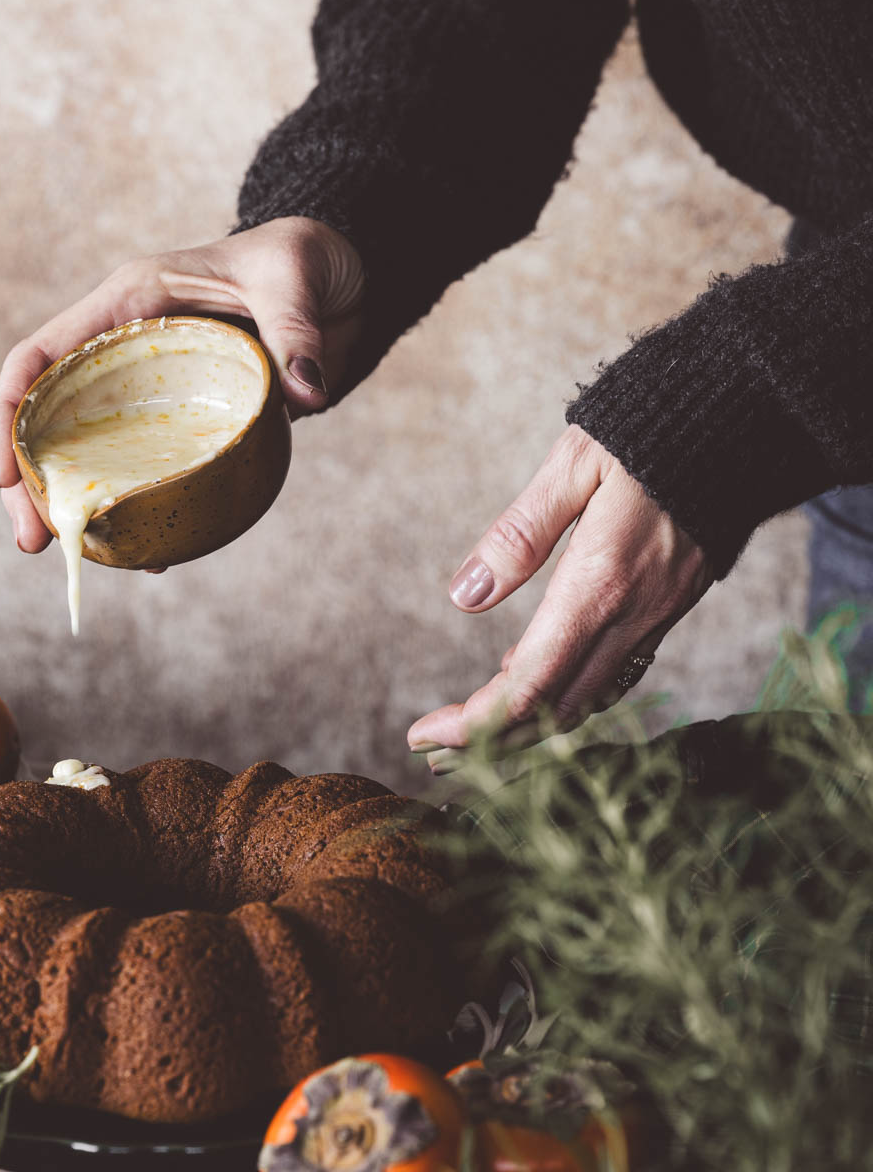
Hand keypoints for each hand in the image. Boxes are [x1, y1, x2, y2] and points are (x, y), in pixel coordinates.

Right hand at [0, 218, 364, 551]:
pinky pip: (155, 470)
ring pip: (94, 453)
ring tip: (77, 559)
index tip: (5, 473)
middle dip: (29, 481)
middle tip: (33, 541)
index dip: (8, 413)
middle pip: (48, 418)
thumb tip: (305, 395)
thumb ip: (296, 329)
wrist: (341, 279)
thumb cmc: (302, 259)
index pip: (40, 356)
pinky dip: (146, 512)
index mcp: (128, 302)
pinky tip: (153, 557)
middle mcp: (127, 351)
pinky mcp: (189, 421)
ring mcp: (154, 392)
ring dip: (78, 506)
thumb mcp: (297, 276)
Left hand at [407, 426, 709, 764]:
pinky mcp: (671, 608)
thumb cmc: (652, 428)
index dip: (472, 725)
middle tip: (432, 752)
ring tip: (469, 733)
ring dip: (527, 726)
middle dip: (489, 742)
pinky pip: (615, 674)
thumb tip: (465, 595)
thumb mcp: (575, 464)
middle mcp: (633, 616)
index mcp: (600, 586)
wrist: (748, 419)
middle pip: (554, 712)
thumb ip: (520, 534)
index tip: (422, 737)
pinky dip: (567, 692)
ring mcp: (657, 617)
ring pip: (587, 701)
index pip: (529, 688)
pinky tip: (529, 677)